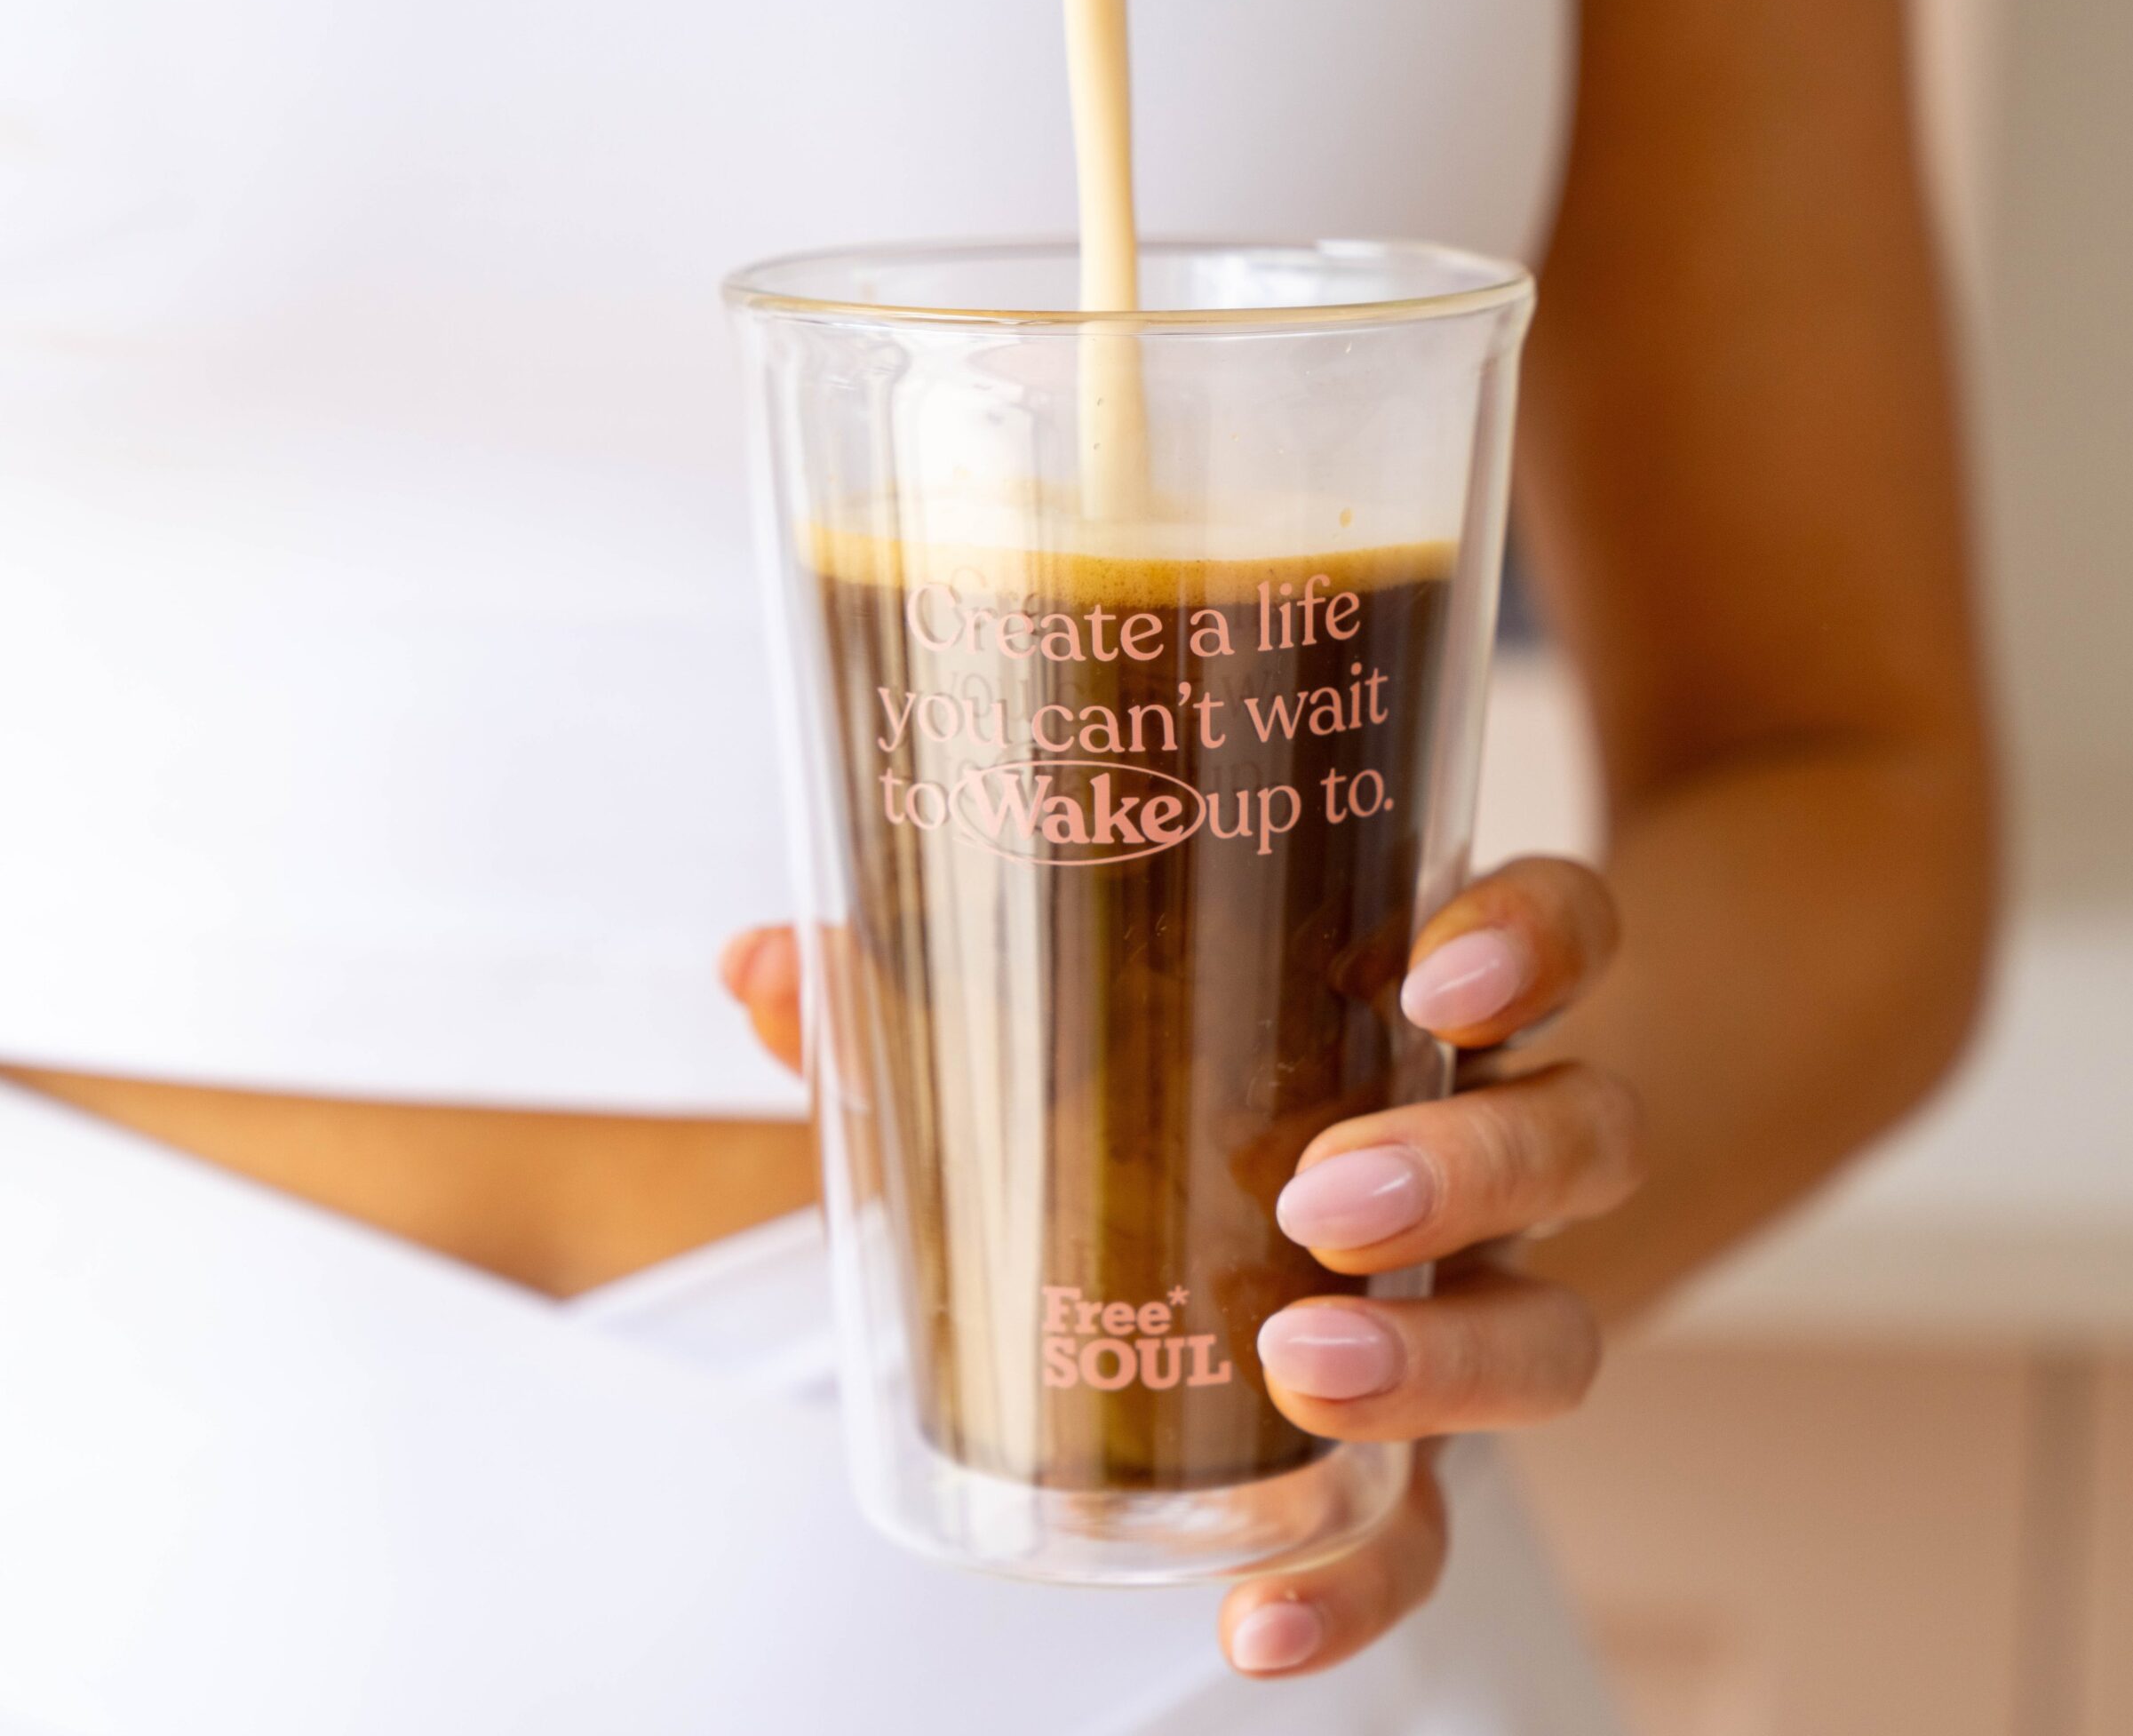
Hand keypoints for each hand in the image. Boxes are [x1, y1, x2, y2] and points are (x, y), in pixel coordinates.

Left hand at [718, 857, 1642, 1681]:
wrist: (1251, 1214)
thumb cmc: (1162, 1083)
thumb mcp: (1059, 1021)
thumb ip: (917, 991)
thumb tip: (758, 966)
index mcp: (1417, 1004)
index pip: (1560, 934)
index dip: (1533, 944)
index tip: (1432, 976)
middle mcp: (1490, 1140)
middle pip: (1584, 1138)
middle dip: (1475, 1169)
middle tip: (1319, 1203)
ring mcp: (1482, 1295)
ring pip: (1567, 1327)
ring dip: (1450, 1363)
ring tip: (1302, 1371)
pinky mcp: (1425, 1447)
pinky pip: (1444, 1526)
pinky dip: (1364, 1580)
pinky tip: (1262, 1623)